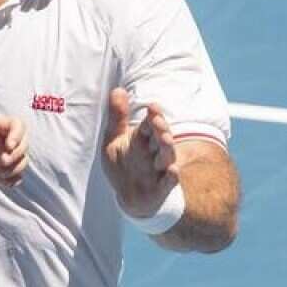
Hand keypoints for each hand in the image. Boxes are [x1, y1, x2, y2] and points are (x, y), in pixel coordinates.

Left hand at [0, 117, 28, 197]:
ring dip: (17, 167)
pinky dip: (15, 180)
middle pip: (23, 142)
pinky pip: (15, 177)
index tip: (9, 146)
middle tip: (2, 162)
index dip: (18, 134)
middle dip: (18, 153)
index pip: (15, 125)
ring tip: (0, 173)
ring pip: (22, 160)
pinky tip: (3, 183)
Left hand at [102, 88, 179, 218]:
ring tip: (166, 139)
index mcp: (143, 139)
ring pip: (167, 157)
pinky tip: (172, 170)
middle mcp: (154, 153)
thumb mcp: (114, 139)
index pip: (151, 125)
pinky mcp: (160, 189)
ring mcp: (158, 170)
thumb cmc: (123, 164)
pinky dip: (171, 177)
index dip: (153, 116)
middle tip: (157, 120)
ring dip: (168, 148)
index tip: (152, 107)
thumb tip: (118, 89)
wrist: (130, 197)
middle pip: (161, 139)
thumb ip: (117, 117)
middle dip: (161, 129)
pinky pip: (168, 183)